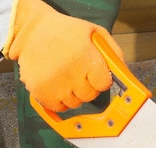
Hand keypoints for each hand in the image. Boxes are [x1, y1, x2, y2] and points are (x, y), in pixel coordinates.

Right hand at [3, 0, 123, 111]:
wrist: (31, 31)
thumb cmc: (65, 32)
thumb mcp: (94, 33)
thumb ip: (113, 52)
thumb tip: (124, 73)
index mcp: (86, 56)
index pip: (103, 84)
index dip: (100, 79)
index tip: (94, 73)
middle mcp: (71, 73)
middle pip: (90, 96)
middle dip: (87, 87)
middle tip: (78, 73)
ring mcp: (55, 85)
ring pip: (75, 103)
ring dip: (73, 94)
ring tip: (65, 77)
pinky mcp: (40, 92)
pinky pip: (59, 108)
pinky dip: (60, 100)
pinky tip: (57, 86)